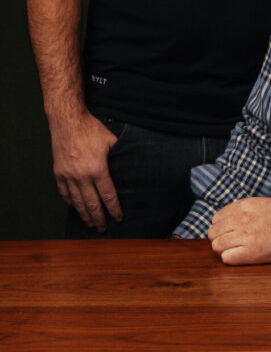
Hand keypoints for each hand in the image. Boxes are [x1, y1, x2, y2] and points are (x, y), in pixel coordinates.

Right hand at [50, 111, 121, 230]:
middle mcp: (81, 176)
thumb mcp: (112, 141)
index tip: (118, 218)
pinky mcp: (58, 173)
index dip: (114, 209)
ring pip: (76, 202)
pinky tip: (75, 208)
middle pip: (91, 204)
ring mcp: (68, 176)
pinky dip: (70, 203)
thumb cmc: (91, 129)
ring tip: (90, 224)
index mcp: (98, 169)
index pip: (108, 196)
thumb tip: (132, 163)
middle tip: (103, 229)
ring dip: (84, 215)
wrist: (68, 122)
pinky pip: (64, 193)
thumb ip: (120, 155)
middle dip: (99, 218)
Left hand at [208, 197, 270, 264]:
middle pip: (214, 232)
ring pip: (217, 246)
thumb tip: (229, 220)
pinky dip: (231, 258)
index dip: (221, 226)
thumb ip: (245, 210)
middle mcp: (241, 219)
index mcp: (245, 205)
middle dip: (220, 238)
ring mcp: (245, 236)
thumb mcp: (264, 204)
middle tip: (231, 242)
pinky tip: (242, 256)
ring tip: (237, 249)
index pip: (217, 218)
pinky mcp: (251, 253)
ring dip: (223, 249)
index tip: (228, 231)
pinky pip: (226, 258)